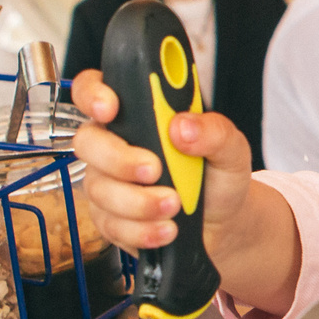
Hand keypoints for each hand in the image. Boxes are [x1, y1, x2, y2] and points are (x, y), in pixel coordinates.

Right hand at [68, 68, 300, 310]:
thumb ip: (214, 130)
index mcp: (138, 113)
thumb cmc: (219, 176)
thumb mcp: (231, 148)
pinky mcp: (109, 219)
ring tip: (175, 205)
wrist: (223, 222)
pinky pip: (111, 224)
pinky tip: (167, 228)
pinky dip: (142, 229)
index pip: (96, 89)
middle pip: (88, 141)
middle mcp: (114, 144)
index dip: (93, 93)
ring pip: (100, 188)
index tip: (110, 107)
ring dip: (139, 201)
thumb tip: (183, 126)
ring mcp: (108, 182)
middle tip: (154, 170)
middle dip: (118, 159)